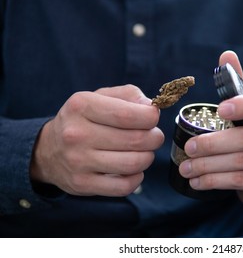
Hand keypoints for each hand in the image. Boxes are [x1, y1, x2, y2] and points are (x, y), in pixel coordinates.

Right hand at [30, 84, 163, 195]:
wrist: (48, 150)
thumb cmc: (83, 119)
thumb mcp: (100, 96)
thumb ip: (129, 95)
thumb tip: (151, 107)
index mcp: (82, 106)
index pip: (127, 114)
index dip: (150, 117)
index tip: (153, 118)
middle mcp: (77, 134)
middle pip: (136, 140)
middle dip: (155, 138)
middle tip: (154, 136)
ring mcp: (78, 161)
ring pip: (133, 163)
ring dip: (148, 157)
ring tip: (144, 151)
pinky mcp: (82, 184)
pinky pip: (124, 186)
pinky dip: (137, 177)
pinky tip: (133, 169)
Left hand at [179, 51, 242, 208]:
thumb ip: (238, 85)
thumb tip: (226, 55)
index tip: (220, 109)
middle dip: (212, 144)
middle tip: (189, 148)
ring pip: (239, 162)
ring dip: (208, 166)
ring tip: (186, 167)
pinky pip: (239, 181)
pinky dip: (214, 181)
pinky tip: (197, 181)